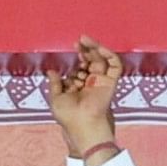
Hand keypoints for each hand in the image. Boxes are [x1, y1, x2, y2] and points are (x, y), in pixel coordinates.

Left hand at [43, 38, 120, 153]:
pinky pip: (115, 66)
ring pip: (103, 60)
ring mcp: (102, 82)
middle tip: (79, 40)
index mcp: (80, 86)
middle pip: (92, 60)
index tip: (74, 47)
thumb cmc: (69, 117)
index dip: (79, 56)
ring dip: (95, 48)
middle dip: (86, 49)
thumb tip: (51, 71)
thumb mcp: (55, 98)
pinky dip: (109, 55)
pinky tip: (98, 48)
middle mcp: (92, 83)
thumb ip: (54, 84)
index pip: (82, 66)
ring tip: (86, 40)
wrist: (82, 125)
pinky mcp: (111, 82)